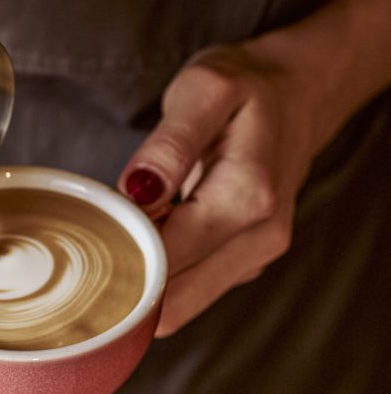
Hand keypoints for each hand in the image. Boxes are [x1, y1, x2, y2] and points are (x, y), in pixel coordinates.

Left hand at [117, 40, 324, 335]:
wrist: (299, 95)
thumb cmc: (246, 89)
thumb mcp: (204, 91)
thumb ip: (170, 144)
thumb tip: (137, 192)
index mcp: (248, 199)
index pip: (166, 260)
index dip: (121, 253)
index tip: (95, 229)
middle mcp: (260, 240)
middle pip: (173, 301)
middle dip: (129, 280)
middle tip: (102, 234)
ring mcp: (257, 258)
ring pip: (180, 305)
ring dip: (144, 278)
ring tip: (130, 225)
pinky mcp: (246, 264)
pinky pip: (191, 290)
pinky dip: (163, 273)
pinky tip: (154, 231)